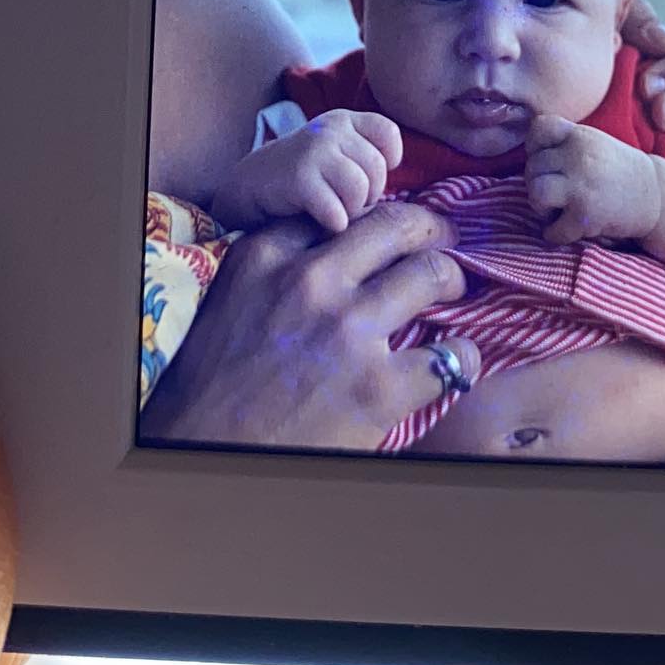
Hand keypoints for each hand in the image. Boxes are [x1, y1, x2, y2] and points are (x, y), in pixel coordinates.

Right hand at [140, 201, 481, 449]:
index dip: (370, 218)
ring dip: (452, 279)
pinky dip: (462, 357)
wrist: (202, 452)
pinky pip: (450, 355)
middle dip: (428, 229)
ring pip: (432, 275)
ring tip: (454, 289)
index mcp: (267, 256)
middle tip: (442, 240)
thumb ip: (273, 268)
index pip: (339, 212)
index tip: (386, 230)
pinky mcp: (379, 386)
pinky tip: (456, 361)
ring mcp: (349, 330)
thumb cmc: (211, 384)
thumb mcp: (230, 298)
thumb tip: (325, 250)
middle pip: (396, 225)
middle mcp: (312, 280)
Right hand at [213, 109, 402, 232]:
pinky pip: (338, 210)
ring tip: (332, 212)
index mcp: (345, 120)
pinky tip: (318, 221)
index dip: (386, 163)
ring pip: (361, 189)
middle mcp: (331, 128)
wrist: (247, 189)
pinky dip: (332, 224)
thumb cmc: (302, 181)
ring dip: (350, 211)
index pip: (388, 135)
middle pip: (377, 170)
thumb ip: (369, 163)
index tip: (366, 180)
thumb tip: (417, 203)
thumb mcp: (336, 158)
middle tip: (342, 204)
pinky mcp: (298, 177)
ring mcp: (314, 150)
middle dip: (366, 196)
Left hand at [524, 116, 662, 245]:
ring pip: (535, 193)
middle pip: (532, 167)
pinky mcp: (586, 215)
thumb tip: (528, 159)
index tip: (548, 161)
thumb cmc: (618, 171)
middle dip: (538, 184)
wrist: (658, 196)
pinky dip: (555, 234)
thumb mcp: (593, 143)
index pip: (538, 129)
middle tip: (557, 194)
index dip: (535, 147)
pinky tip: (567, 229)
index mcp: (580, 136)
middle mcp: (579, 156)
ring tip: (556, 210)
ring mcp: (583, 185)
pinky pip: (552, 230)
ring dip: (541, 207)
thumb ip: (564, 143)